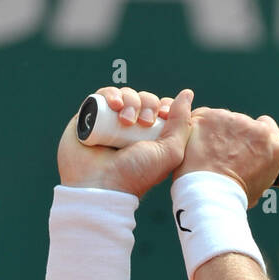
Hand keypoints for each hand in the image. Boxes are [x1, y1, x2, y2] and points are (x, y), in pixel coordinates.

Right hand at [57, 87, 193, 197]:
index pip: (162, 110)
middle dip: (147, 104)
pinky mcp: (91, 116)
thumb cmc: (136, 174)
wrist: (99, 185)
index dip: (165, 106)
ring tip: (125, 120)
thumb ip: (182, 124)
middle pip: (145, 99)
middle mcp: (132, 129)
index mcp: (152, 138)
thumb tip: (187, 93)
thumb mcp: (169, 152)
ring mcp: (111, 122)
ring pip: (126, 95)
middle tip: (143, 122)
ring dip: (130, 101)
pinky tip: (114, 105)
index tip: (164, 115)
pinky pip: (103, 94)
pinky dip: (111, 94)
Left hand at [173, 107, 278, 206]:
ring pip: (221, 121)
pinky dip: (198, 131)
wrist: (211, 193)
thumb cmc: (234, 195)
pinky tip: (197, 150)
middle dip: (233, 138)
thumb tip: (252, 164)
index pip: (266, 126)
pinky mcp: (208, 116)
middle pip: (242, 124)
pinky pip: (202, 118)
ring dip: (215, 135)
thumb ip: (260, 164)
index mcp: (273, 143)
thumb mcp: (261, 185)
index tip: (247, 146)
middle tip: (223, 160)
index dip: (254, 137)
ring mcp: (230, 119)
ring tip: (209, 158)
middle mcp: (254, 126)